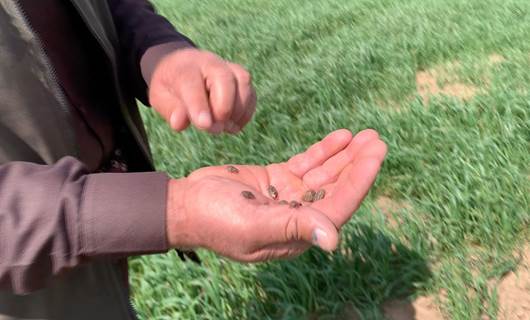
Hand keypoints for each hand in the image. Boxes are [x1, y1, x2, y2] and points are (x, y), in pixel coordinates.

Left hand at [148, 48, 255, 133]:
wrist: (184, 65)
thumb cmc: (172, 85)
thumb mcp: (160, 96)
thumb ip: (170, 109)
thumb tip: (179, 123)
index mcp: (186, 68)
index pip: (193, 85)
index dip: (200, 106)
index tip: (205, 126)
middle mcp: (211, 63)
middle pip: (225, 79)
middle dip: (224, 107)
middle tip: (215, 129)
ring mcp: (229, 68)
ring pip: (243, 83)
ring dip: (238, 111)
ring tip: (226, 128)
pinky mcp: (241, 79)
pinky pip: (251, 93)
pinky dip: (246, 113)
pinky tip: (234, 125)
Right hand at [166, 129, 386, 261]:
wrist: (186, 204)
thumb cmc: (214, 219)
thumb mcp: (252, 224)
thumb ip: (292, 228)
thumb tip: (334, 240)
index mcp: (297, 233)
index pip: (338, 205)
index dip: (359, 180)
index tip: (375, 154)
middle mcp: (298, 216)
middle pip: (337, 188)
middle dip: (358, 164)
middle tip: (376, 139)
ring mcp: (288, 196)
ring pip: (324, 174)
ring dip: (345, 155)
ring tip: (365, 134)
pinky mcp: (277, 179)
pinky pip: (307, 164)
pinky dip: (323, 151)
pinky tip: (340, 136)